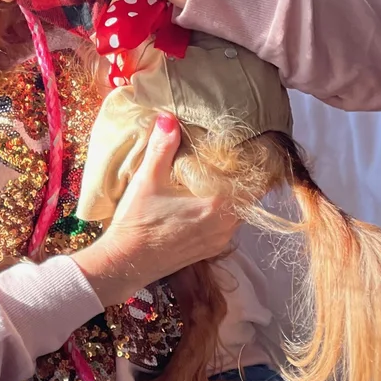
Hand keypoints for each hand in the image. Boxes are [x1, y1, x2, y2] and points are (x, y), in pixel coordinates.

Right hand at [72, 114, 238, 306]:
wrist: (126, 263)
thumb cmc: (137, 222)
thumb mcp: (147, 179)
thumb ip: (161, 147)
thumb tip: (169, 118)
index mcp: (218, 206)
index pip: (254, 184)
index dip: (254, 167)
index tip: (246, 150)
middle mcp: (226, 226)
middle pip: (247, 197)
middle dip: (240, 179)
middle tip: (228, 158)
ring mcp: (218, 241)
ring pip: (237, 212)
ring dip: (230, 197)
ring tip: (215, 177)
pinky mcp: (208, 251)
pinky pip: (226, 226)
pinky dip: (221, 212)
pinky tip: (202, 201)